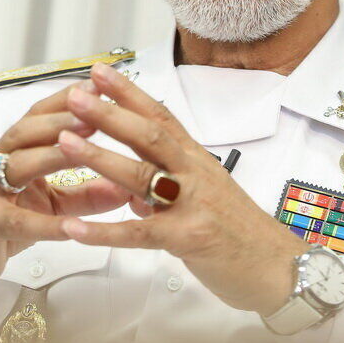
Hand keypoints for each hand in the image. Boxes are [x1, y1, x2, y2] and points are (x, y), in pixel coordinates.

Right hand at [0, 83, 136, 293]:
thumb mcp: (48, 206)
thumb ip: (85, 195)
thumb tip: (128, 185)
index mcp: (13, 152)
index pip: (39, 116)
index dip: (67, 100)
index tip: (101, 87)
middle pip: (26, 131)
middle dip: (61, 118)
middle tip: (96, 111)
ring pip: (16, 165)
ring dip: (50, 154)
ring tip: (82, 148)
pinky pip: (16, 221)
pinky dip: (45, 224)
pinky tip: (72, 228)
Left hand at [57, 63, 308, 315]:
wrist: (279, 269)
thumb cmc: (243, 234)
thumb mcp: (206, 200)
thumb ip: (170, 191)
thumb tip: (136, 197)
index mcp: (197, 160)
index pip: (161, 117)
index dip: (130, 93)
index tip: (100, 73)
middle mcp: (195, 175)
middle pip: (149, 135)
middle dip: (109, 114)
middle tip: (75, 96)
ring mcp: (192, 205)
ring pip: (141, 175)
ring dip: (99, 157)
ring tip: (64, 143)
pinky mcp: (188, 239)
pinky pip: (138, 234)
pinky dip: (103, 231)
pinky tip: (74, 228)